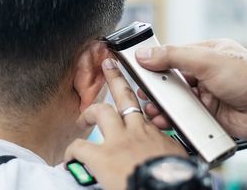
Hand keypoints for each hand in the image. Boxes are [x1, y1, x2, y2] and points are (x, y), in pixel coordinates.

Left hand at [65, 58, 186, 189]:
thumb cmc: (174, 181)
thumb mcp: (176, 160)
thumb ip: (165, 149)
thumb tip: (164, 153)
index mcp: (154, 134)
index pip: (145, 112)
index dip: (139, 102)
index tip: (135, 99)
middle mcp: (136, 131)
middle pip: (125, 96)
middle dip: (116, 79)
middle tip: (109, 67)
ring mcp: (118, 141)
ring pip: (101, 111)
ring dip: (89, 112)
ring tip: (82, 117)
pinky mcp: (102, 156)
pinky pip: (80, 146)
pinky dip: (73, 151)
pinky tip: (70, 157)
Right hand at [136, 39, 246, 145]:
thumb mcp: (208, 60)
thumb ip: (174, 56)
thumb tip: (145, 54)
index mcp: (207, 53)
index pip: (173, 54)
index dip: (155, 61)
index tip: (138, 66)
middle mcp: (205, 73)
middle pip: (171, 78)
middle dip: (156, 87)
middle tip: (143, 91)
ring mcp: (205, 93)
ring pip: (175, 98)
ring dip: (161, 104)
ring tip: (151, 108)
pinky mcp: (206, 112)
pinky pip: (182, 114)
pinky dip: (171, 117)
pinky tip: (162, 119)